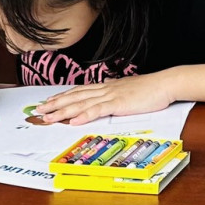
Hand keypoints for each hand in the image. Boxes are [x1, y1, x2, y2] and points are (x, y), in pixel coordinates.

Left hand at [35, 73, 176, 124]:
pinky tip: (72, 121)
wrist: (166, 83)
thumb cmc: (151, 88)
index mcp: (107, 86)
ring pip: (81, 103)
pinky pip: (97, 110)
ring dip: (62, 110)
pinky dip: (83, 116)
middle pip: (74, 96)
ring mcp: (111, 96)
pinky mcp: (118, 104)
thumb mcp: (130, 90)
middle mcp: (105, 89)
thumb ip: (117, 91)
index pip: (79, 91)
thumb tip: (109, 90)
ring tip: (48, 117)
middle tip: (39, 110)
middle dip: (55, 103)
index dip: (62, 96)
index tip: (49, 100)